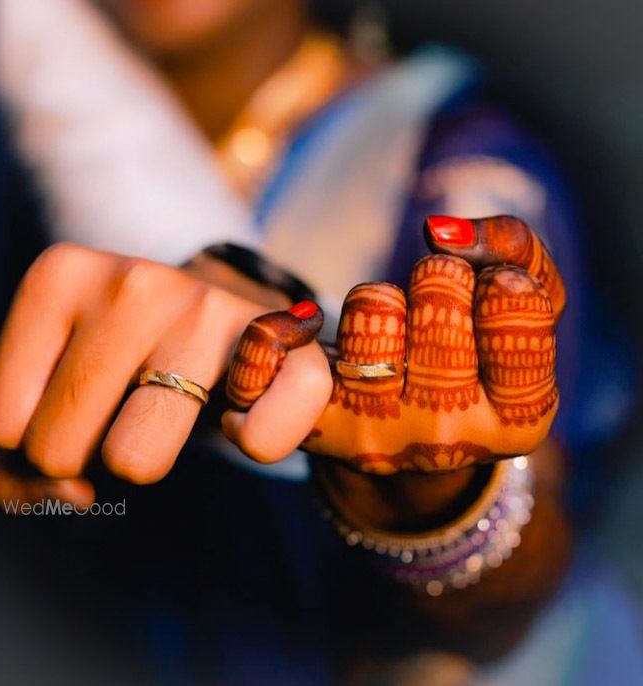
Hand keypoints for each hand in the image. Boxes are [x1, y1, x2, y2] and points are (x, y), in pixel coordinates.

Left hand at [0, 245, 331, 506]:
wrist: (228, 319)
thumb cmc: (128, 359)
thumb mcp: (50, 384)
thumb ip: (13, 455)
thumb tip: (71, 495)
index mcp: (60, 275)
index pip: (1, 423)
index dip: (33, 444)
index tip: (75, 413)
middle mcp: (133, 282)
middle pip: (56, 449)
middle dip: (85, 457)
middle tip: (121, 412)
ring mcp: (208, 308)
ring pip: (132, 461)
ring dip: (148, 459)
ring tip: (168, 410)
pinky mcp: (282, 342)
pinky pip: (258, 440)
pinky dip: (257, 443)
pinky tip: (244, 410)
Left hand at [224, 215, 564, 473]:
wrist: (410, 433)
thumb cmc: (474, 356)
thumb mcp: (524, 310)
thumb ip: (517, 250)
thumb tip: (442, 230)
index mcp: (519, 419)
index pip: (512, 300)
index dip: (497, 277)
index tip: (487, 292)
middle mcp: (450, 436)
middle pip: (438, 298)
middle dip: (437, 278)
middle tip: (434, 302)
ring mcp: (381, 435)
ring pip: (373, 305)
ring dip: (379, 297)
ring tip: (386, 325)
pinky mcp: (321, 427)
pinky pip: (286, 349)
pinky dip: (286, 326)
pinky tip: (304, 327)